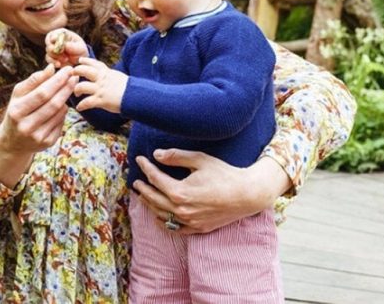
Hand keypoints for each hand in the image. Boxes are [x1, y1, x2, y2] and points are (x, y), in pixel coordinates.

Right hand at [0, 63, 76, 186]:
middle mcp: (26, 126)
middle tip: (74, 77)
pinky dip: (63, 112)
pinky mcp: (47, 143)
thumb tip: (52, 68)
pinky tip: (61, 107)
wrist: (13, 141)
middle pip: (53, 104)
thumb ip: (34, 80)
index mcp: (16, 111)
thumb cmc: (17, 110)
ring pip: (60, 113)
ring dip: (65, 99)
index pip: (42, 93)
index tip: (68, 70)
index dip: (57, 81)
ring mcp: (37, 137)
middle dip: (66, 88)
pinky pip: (61, 123)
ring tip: (66, 89)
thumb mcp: (19, 94)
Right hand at [45, 28, 87, 67]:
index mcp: (62, 34)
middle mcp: (55, 40)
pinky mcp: (52, 57)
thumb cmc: (81, 50)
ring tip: (66, 59)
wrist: (80, 60)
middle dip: (54, 49)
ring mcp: (52, 49)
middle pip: (48, 43)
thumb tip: (65, 45)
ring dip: (56, 57)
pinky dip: (53, 62)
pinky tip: (59, 64)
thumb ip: (73, 46)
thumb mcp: (80, 47)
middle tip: (62, 53)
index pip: (53, 34)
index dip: (53, 38)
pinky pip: (48, 59)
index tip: (56, 42)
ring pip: (48, 52)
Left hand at [72, 57, 127, 113]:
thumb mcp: (117, 76)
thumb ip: (108, 75)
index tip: (80, 60)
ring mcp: (100, 89)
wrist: (135, 96)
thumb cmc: (128, 88)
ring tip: (77, 93)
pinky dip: (81, 105)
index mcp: (106, 72)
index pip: (94, 63)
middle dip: (76, 71)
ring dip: (76, 90)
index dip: (85, 61)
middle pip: (84, 70)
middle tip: (72, 75)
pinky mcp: (101, 100)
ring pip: (81, 86)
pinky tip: (79, 108)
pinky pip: (86, 102)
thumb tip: (103, 74)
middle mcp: (101, 79)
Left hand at [132, 150, 290, 233]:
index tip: (140, 159)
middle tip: (136, 181)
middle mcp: (181, 210)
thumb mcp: (200, 160)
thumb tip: (156, 154)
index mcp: (180, 192)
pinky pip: (174, 228)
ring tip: (143, 196)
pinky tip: (159, 216)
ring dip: (150, 204)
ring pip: (161, 215)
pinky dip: (163, 222)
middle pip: (154, 199)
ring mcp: (189, 222)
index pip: (155, 179)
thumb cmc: (225, 174)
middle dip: (143, 188)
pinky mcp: (198, 228)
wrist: (247, 194)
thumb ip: (176, 157)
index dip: (146, 168)